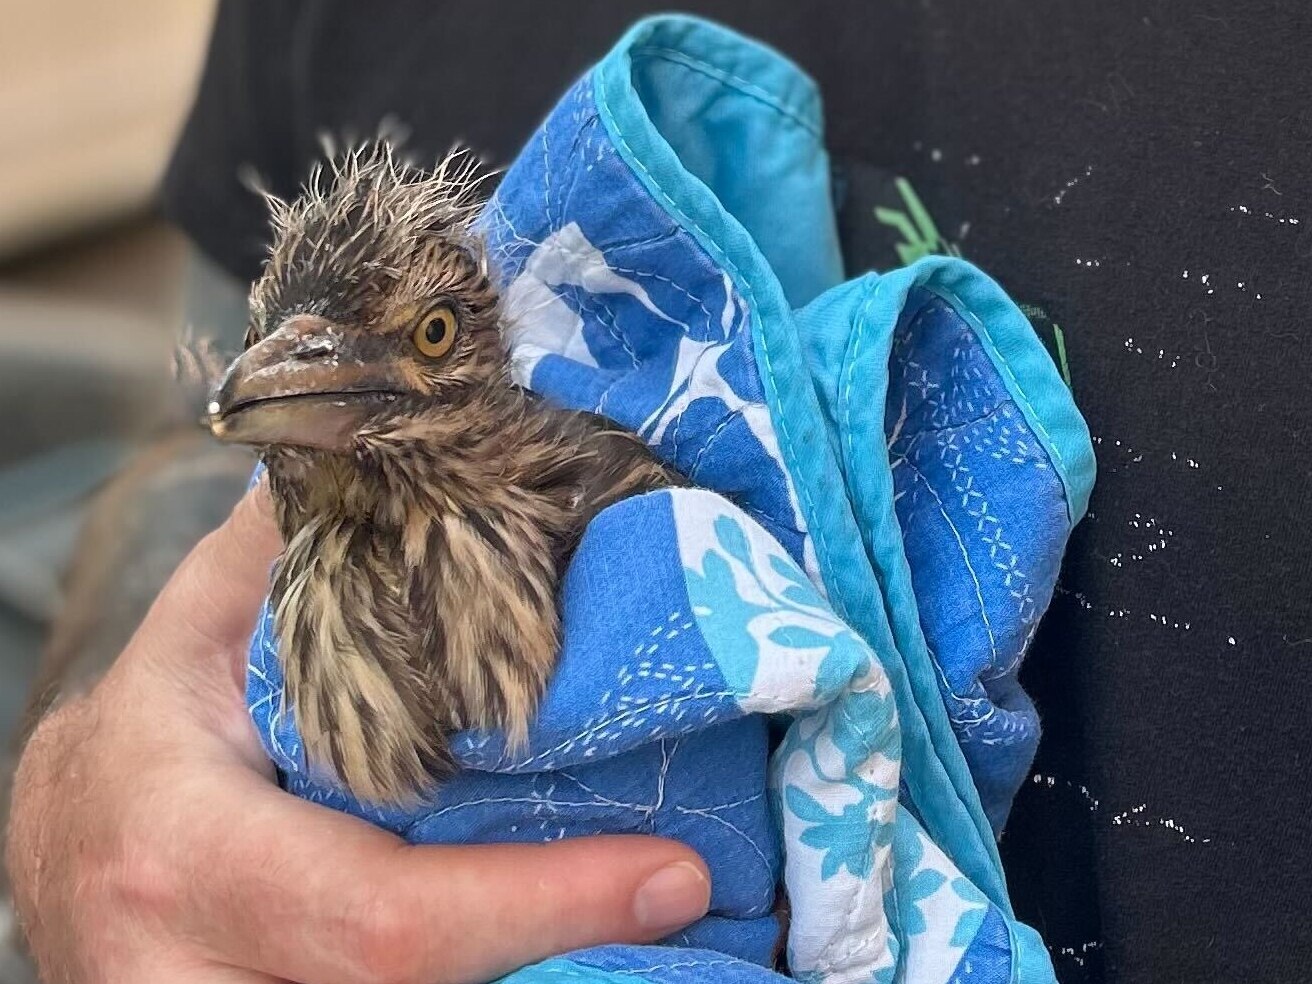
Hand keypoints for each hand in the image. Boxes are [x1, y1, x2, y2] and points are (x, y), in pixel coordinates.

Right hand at [4, 482, 709, 982]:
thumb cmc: (156, 727)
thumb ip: (306, 549)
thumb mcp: (209, 626)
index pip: (384, 913)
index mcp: (186, 851)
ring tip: (644, 935)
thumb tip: (414, 452)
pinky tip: (563, 954)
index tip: (670, 873)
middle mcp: (189, 973)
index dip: (537, 902)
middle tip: (679, 908)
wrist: (75, 844)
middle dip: (554, 962)